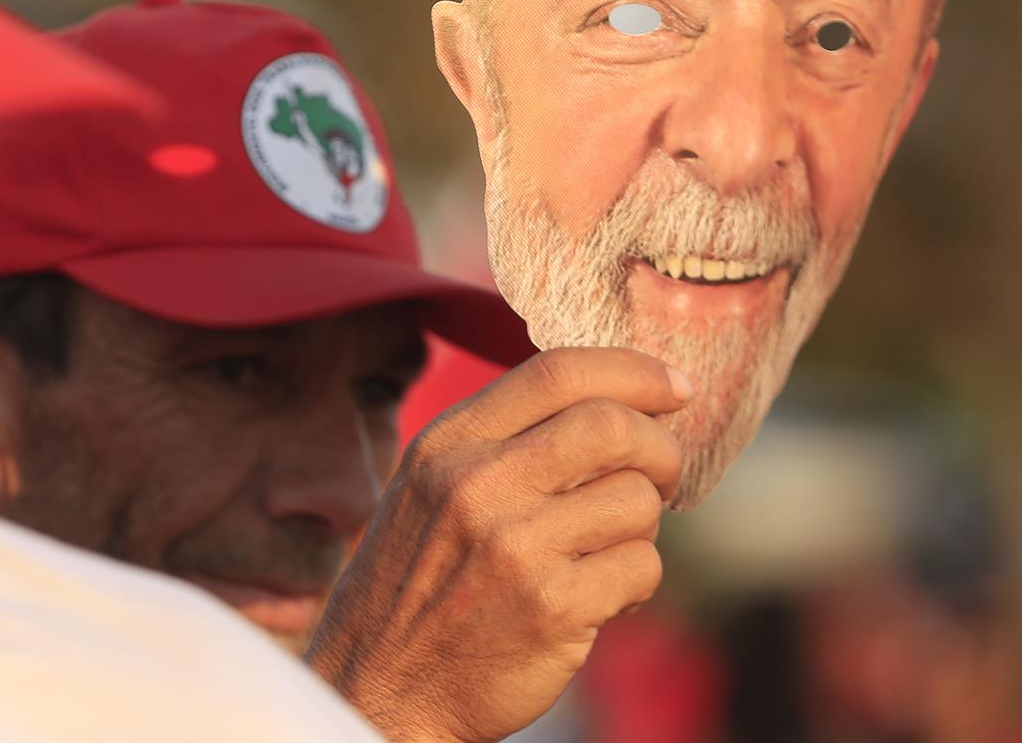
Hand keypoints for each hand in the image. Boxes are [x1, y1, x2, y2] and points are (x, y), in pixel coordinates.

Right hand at [306, 347, 688, 742]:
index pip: (558, 372)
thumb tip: (614, 404)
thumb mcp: (429, 487)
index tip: (676, 385)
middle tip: (660, 474)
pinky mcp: (552, 608)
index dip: (633, 371)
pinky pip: (642, 567)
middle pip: (612, 427)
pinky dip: (636, 581)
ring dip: (641, 526)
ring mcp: (515, 547)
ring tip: (603, 549)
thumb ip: (501, 440)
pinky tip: (598, 596)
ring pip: (637, 500)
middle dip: (659, 448)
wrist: (381, 684)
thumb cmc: (417, 581)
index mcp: (448, 443)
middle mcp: (477, 484)